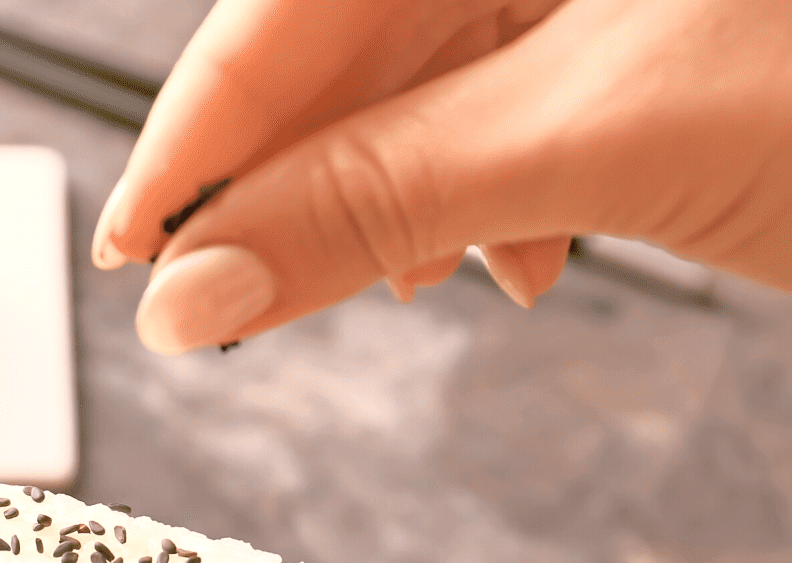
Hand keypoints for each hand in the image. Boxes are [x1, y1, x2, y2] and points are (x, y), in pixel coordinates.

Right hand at [94, 0, 791, 353]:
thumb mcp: (614, 137)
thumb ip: (382, 199)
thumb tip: (195, 285)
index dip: (202, 128)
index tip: (133, 251)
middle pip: (352, 38)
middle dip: (297, 177)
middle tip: (232, 301)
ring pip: (430, 80)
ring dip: (395, 198)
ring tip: (392, 289)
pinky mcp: (657, 32)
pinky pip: (518, 103)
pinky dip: (493, 196)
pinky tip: (522, 262)